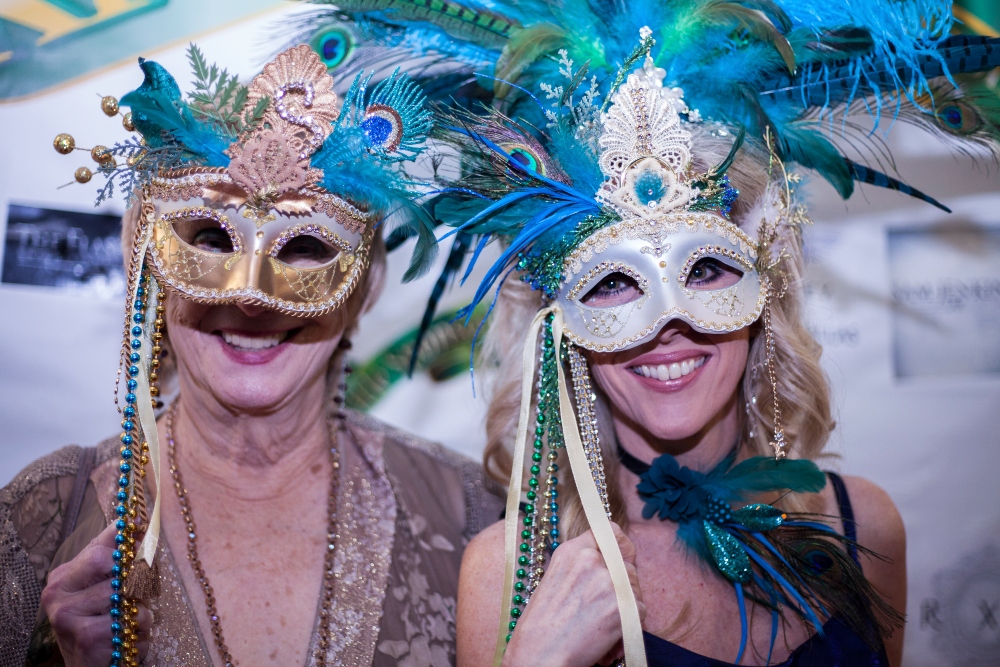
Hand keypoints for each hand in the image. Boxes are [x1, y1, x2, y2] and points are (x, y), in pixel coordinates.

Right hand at [40, 522, 151, 666]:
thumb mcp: (104, 589)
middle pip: (111, 563)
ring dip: (142, 610)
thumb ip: (116, 559)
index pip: (100, 546)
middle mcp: (57, 593)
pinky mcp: (86, 635)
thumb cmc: (100, 624)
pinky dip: (142, 632)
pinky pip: (132, 620)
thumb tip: (138, 523)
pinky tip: (128, 641)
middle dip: (136, 576)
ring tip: (132, 623)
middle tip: (142, 592)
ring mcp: (68, 615)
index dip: (128, 542)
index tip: (145, 536)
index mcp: (63, 577)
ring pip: (126, 593)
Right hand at [502, 522, 644, 666]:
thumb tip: (612, 561)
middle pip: (627, 564)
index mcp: (572, 551)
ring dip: (626, 607)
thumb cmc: (542, 625)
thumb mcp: (555, 579)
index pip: (610, 533)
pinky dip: (628, 627)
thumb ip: (582, 565)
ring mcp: (608, 581)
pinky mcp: (623, 606)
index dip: (619, 546)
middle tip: (604, 608)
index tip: (622, 558)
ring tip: (601, 627)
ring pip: (635, 588)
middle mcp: (591, 560)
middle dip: (623, 586)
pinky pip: (639, 611)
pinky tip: (606, 640)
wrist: (539, 655)